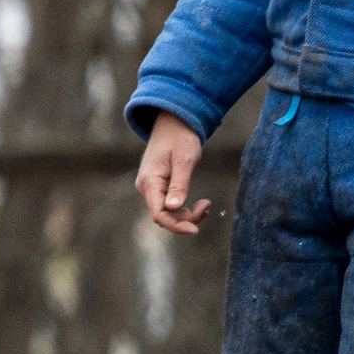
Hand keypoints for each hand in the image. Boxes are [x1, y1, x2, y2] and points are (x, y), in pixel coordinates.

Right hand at [135, 112, 210, 235]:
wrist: (173, 123)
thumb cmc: (180, 138)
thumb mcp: (184, 160)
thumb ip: (179, 185)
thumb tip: (173, 208)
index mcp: (150, 181)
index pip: (159, 213)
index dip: (176, 225)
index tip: (196, 230)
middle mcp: (146, 187)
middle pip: (163, 216)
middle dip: (185, 219)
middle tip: (206, 207)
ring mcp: (151, 187)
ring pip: (167, 212)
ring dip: (186, 215)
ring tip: (206, 204)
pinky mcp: (158, 187)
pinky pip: (169, 205)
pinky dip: (184, 208)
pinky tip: (200, 203)